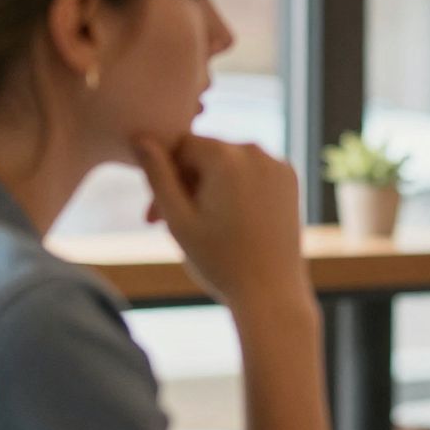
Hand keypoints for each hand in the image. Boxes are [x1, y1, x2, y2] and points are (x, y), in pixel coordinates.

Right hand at [134, 135, 309, 310]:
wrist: (272, 293)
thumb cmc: (219, 261)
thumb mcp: (177, 218)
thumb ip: (157, 174)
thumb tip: (139, 137)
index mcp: (228, 156)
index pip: (180, 145)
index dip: (162, 176)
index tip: (153, 218)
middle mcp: (257, 151)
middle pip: (205, 154)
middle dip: (184, 184)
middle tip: (167, 227)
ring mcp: (278, 165)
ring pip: (227, 164)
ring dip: (207, 188)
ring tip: (199, 227)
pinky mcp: (290, 180)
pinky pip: (251, 173)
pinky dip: (234, 190)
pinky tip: (226, 222)